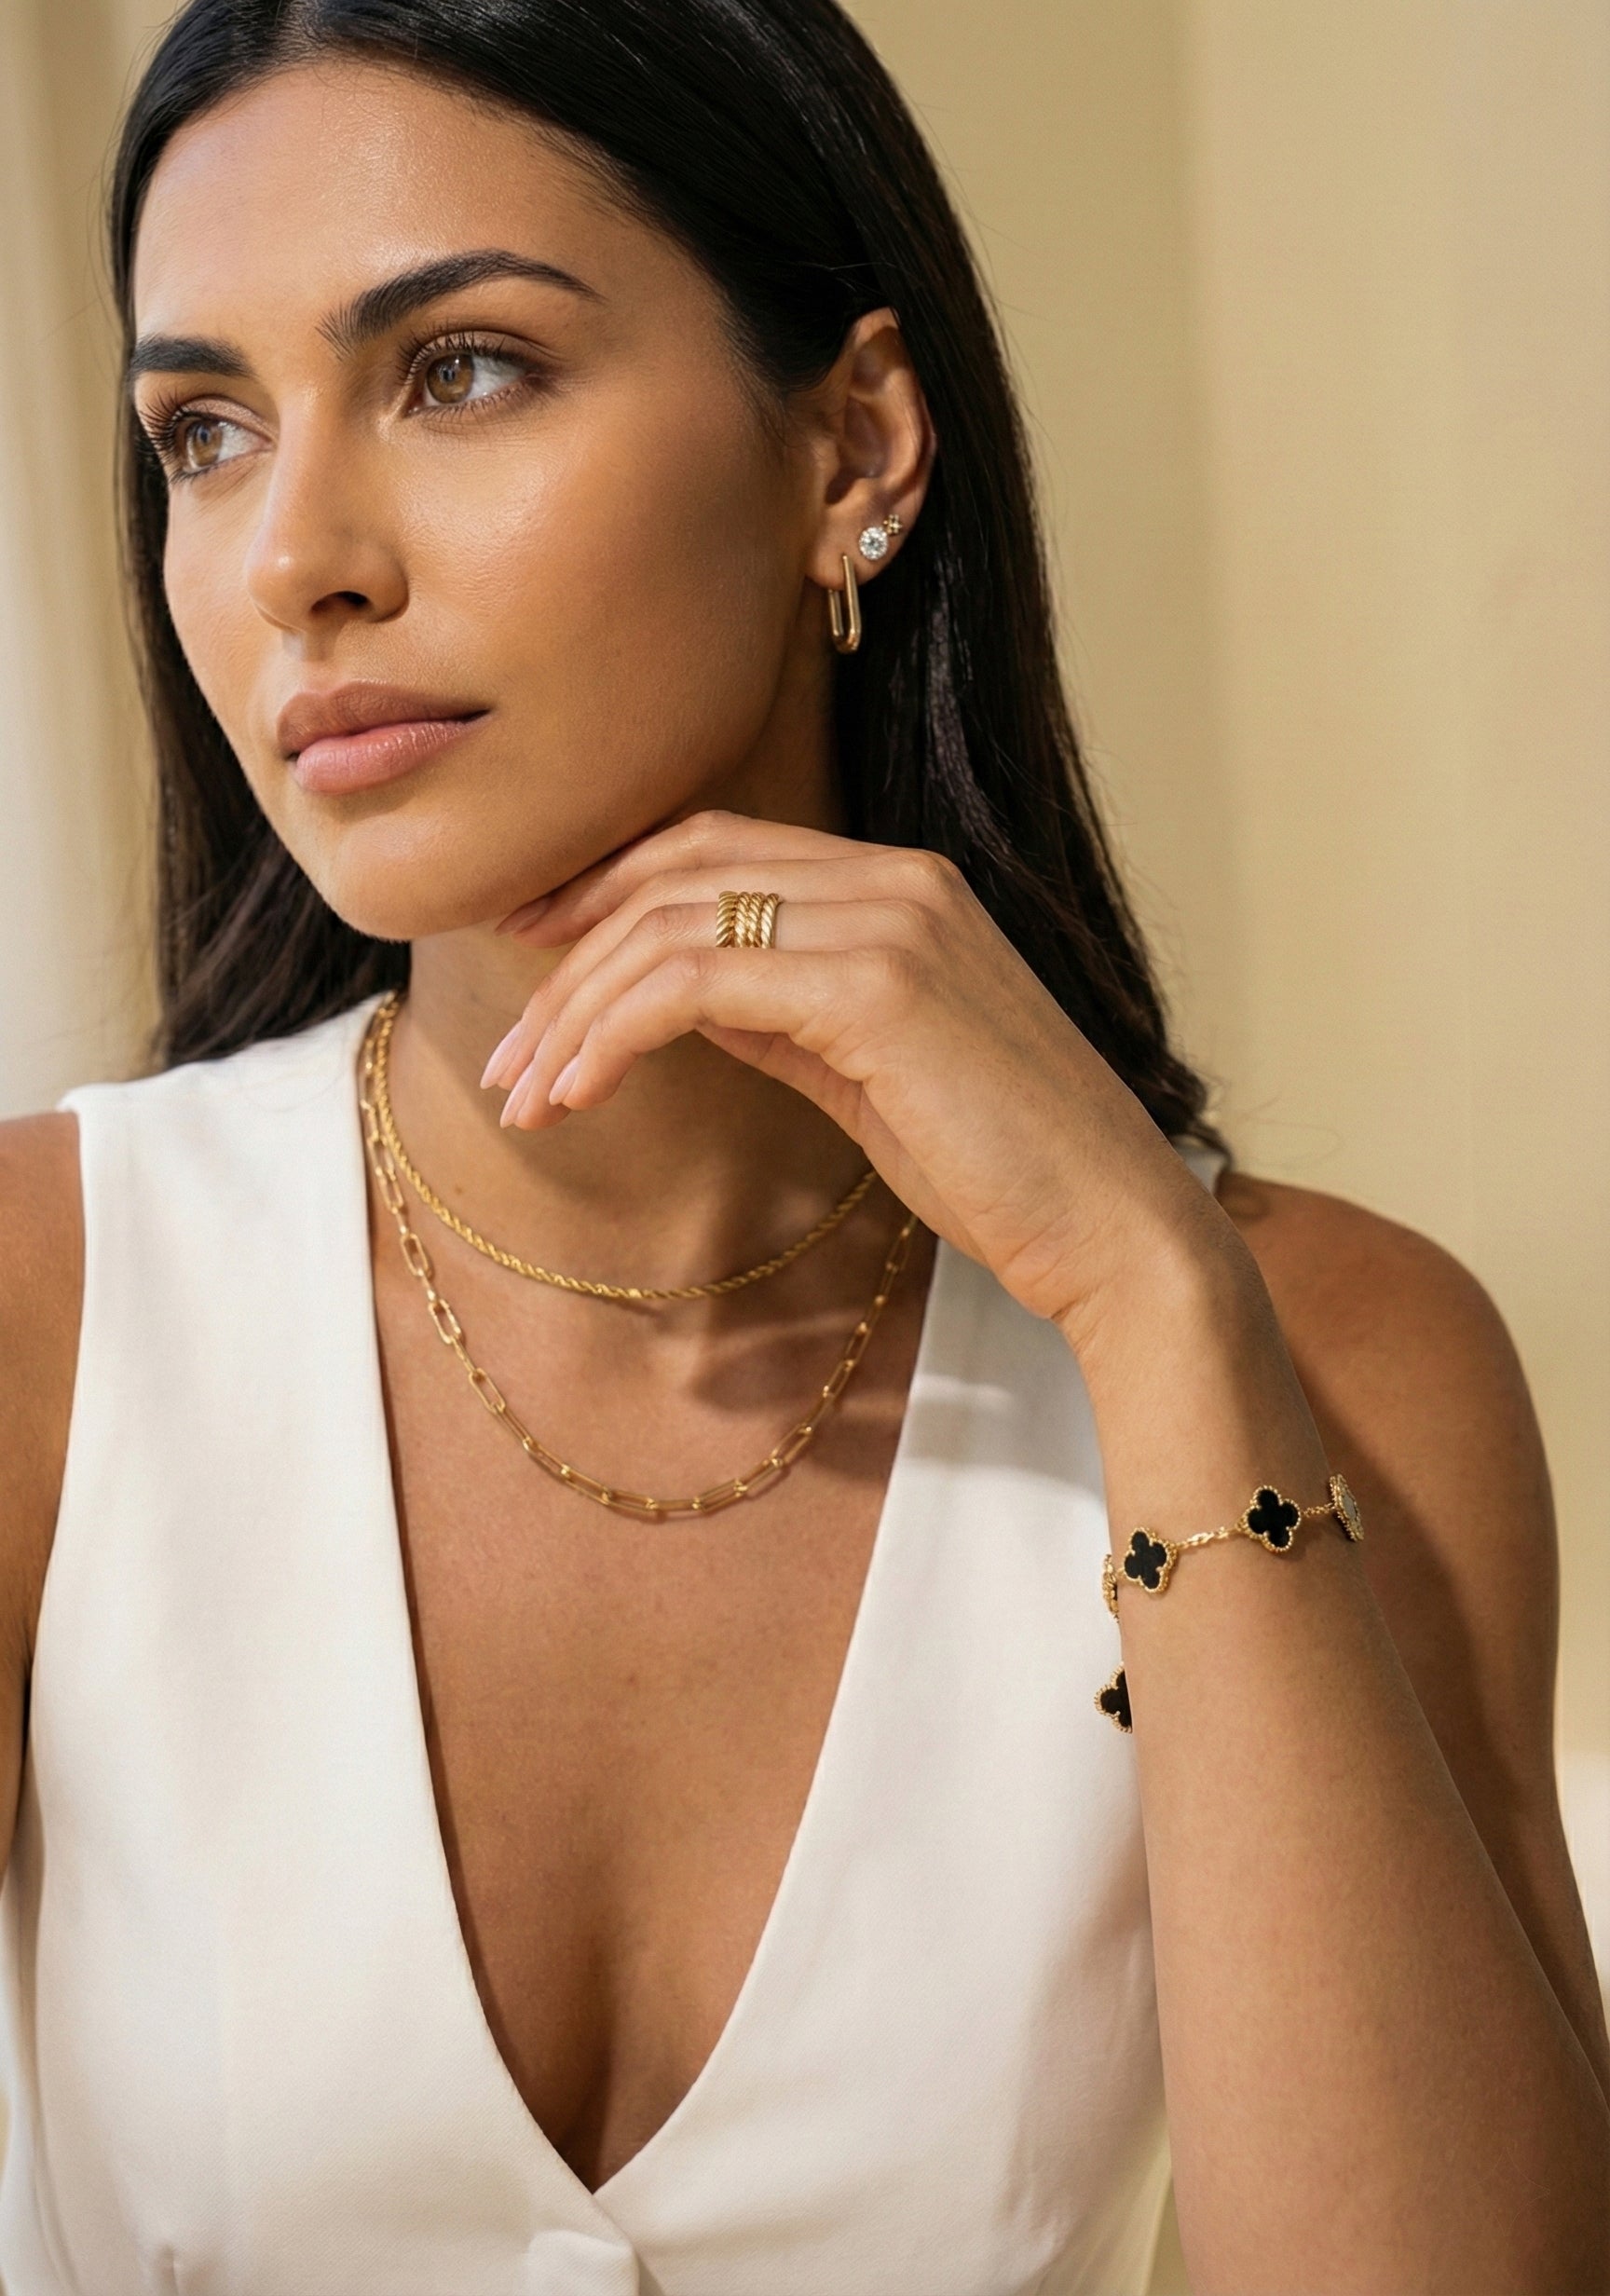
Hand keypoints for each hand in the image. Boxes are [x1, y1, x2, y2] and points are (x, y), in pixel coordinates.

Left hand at [481, 812, 1229, 1335]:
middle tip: (508, 1056)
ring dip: (575, 1011)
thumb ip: (780, 1015)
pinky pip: (696, 985)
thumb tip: (675, 997)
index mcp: (901, 886)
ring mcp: (890, 923)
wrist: (1114, 1229)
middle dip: (568, 955)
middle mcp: (895, 879)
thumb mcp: (867, 1072)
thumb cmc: (1002, 1167)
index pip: (712, 848)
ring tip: (525, 1096)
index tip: (529, 954)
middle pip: (676, 874)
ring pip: (672, 926)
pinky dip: (614, 1034)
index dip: (603, 889)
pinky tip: (577, 1092)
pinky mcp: (876, 990)